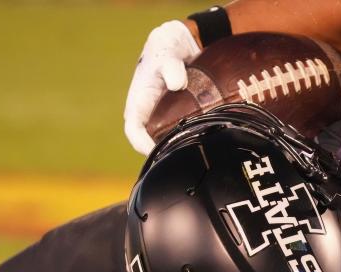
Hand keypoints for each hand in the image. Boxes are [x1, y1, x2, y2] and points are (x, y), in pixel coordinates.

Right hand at [123, 20, 201, 154]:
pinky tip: (206, 141)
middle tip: (187, 157)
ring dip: (180, 148)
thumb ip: (171, 66)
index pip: (134, 131)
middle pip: (151, 143)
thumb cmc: (166, 48)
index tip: (161, 152)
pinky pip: (180, 135)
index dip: (143, 145)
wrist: (177, 45)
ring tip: (198, 152)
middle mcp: (147, 115)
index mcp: (139, 103)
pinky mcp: (174, 118)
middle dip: (166, 153)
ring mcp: (160, 118)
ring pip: (167, 141)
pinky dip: (190, 139)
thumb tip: (177, 84)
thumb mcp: (167, 52)